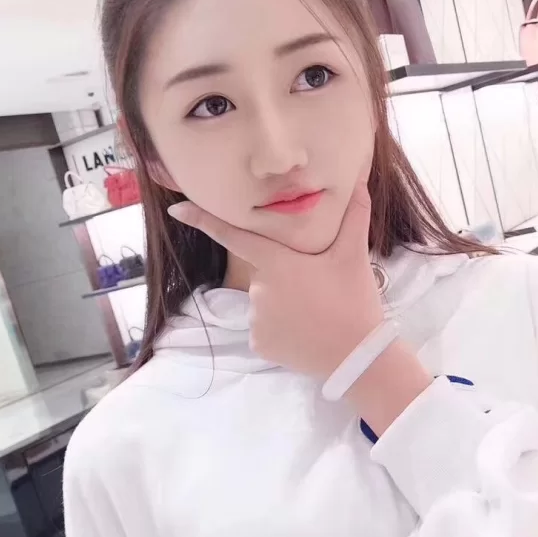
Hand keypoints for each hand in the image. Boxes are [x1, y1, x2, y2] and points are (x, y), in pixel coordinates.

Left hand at [169, 182, 384, 377]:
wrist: (357, 358)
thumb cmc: (354, 302)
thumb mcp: (354, 257)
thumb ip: (354, 216)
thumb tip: (361, 178)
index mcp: (277, 263)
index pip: (233, 236)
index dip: (203, 220)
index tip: (175, 209)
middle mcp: (259, 289)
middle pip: (264, 273)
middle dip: (285, 277)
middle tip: (318, 289)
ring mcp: (256, 319)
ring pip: (265, 302)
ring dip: (285, 304)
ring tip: (316, 313)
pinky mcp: (259, 344)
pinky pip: (265, 328)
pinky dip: (282, 328)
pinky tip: (305, 332)